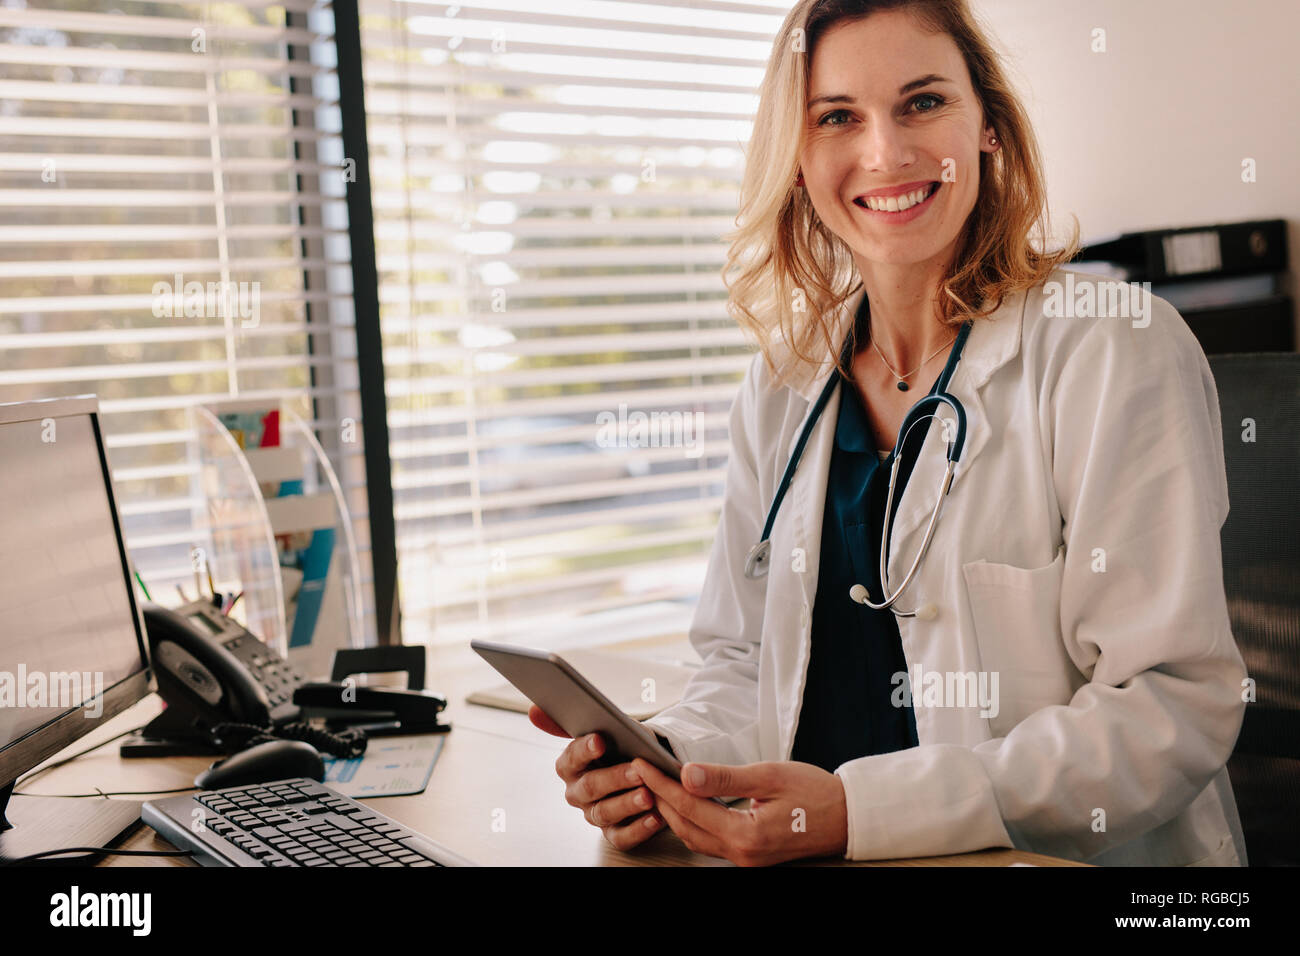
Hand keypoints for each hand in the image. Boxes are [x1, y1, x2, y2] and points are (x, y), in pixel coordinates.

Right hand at [528, 705, 664, 849]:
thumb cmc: (620, 748)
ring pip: (604, 812)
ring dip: (627, 804)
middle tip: (637, 771)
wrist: (642, 770)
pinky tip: (655, 817)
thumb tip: (533, 710)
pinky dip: (639, 829)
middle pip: (590, 787)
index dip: (584, 750)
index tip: (600, 740)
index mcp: (570, 766)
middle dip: (614, 778)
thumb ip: (570, 722)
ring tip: (648, 796)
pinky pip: (621, 837)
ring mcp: (594, 814)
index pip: (571, 759)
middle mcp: (577, 792)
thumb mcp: (604, 729)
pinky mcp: (613, 833)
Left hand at [631, 758, 847, 865]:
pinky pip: (709, 840)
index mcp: (745, 834)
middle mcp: (741, 853)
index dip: (661, 783)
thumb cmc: (816, 794)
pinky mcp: (750, 854)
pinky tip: (685, 803)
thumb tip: (687, 774)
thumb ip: (725, 778)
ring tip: (656, 784)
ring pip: (694, 836)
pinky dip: (691, 821)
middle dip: (659, 798)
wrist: (848, 818)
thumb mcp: (770, 776)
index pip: (688, 806)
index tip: (642, 763)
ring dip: (672, 811)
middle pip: (685, 825)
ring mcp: (745, 858)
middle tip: (641, 772)